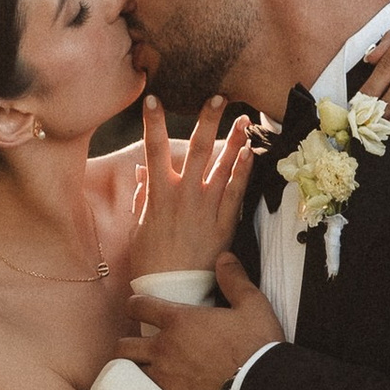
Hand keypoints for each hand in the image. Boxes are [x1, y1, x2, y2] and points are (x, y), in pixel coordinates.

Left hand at [112, 253, 281, 389]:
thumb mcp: (253, 306)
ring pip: (130, 373)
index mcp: (179, 321)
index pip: (138, 305)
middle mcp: (164, 349)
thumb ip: (234, 280)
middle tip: (138, 345)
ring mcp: (164, 378)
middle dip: (127, 343)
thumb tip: (224, 257)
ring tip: (144, 370)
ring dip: (134, 370)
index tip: (138, 307)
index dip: (135, 304)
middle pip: (124, 345)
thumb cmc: (257, 348)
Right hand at [129, 93, 252, 274]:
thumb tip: (143, 171)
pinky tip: (250, 155)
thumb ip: (143, 196)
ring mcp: (206, 210)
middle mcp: (184, 196)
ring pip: (223, 167)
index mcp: (159, 195)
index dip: (153, 122)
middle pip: (198, 150)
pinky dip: (243, 173)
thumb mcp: (139, 227)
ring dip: (234, 141)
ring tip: (243, 120)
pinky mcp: (224, 225)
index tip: (153, 98)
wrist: (171, 292)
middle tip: (219, 96)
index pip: (155, 149)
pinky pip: (236, 194)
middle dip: (207, 120)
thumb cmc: (149, 261)